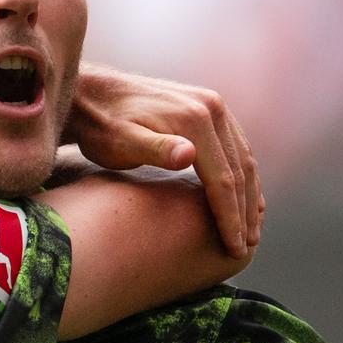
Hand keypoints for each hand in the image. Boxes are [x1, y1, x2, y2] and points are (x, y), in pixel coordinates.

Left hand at [66, 65, 263, 257]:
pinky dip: (243, 175)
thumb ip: (155, 149)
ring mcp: (213, 106)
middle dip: (246, 212)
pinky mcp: (209, 109)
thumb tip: (189, 155)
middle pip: (240, 170)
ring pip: (243, 159)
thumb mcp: (121, 142)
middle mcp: (212, 107)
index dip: (231, 217)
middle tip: (247, 247)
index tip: (235, 249)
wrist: (91, 93)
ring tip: (250, 230)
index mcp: (195, 119)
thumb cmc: (102, 126)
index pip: (223, 179)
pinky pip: (235, 147)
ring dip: (250, 196)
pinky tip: (244, 197)